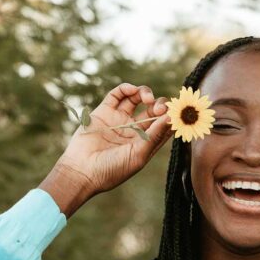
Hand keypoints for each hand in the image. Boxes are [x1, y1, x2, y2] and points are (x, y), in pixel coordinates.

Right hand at [54, 81, 172, 195]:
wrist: (82, 171)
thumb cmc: (112, 169)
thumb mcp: (139, 155)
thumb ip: (155, 135)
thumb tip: (171, 118)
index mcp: (145, 142)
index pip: (164, 125)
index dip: (172, 116)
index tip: (176, 112)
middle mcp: (133, 129)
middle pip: (152, 109)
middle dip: (159, 105)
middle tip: (158, 108)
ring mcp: (119, 119)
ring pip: (137, 98)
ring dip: (145, 93)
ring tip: (147, 99)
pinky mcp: (104, 112)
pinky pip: (117, 95)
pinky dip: (126, 89)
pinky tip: (132, 91)